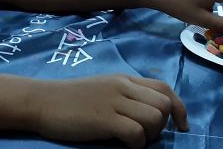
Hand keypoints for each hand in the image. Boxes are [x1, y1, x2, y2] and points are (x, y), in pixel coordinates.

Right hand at [33, 74, 187, 148]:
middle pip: (164, 104)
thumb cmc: (69, 98)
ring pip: (154, 118)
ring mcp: (114, 102)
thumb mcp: (102, 88)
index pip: (164, 88)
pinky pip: (136, 133)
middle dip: (163, 125)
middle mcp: (123, 87)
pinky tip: (125, 145)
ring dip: (151, 135)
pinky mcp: (104, 119)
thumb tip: (148, 113)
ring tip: (135, 141)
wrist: (42, 101)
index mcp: (124, 79)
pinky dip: (137, 144)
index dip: (179, 108)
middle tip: (147, 136)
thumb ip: (124, 95)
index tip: (181, 126)